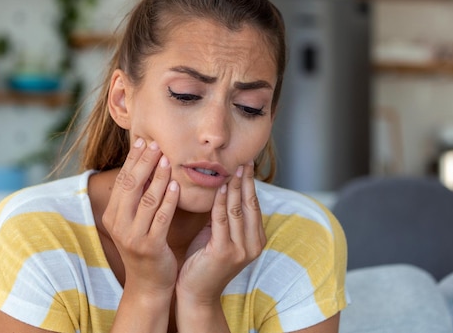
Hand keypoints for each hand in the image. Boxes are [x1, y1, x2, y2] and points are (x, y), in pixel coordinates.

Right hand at [101, 138, 179, 297]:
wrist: (148, 284)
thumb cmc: (145, 247)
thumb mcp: (134, 222)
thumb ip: (136, 198)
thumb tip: (144, 165)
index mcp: (113, 215)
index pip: (123, 180)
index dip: (133, 159)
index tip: (144, 141)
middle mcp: (119, 224)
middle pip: (131, 186)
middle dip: (144, 163)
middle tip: (156, 144)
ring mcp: (133, 236)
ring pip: (146, 200)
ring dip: (158, 177)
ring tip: (167, 159)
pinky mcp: (150, 246)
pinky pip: (161, 218)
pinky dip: (168, 200)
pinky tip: (176, 186)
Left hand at [176, 161, 266, 303]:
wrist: (196, 293)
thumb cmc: (204, 261)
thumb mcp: (219, 234)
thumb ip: (225, 216)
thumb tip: (222, 186)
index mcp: (256, 239)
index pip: (254, 204)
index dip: (251, 183)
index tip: (246, 163)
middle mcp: (253, 244)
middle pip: (249, 204)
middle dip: (246, 180)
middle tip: (243, 158)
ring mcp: (241, 249)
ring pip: (237, 209)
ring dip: (234, 186)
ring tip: (232, 167)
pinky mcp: (224, 252)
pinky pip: (222, 220)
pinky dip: (221, 202)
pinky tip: (220, 187)